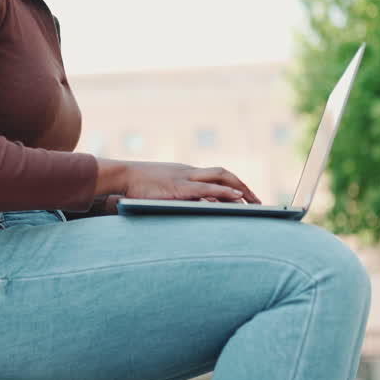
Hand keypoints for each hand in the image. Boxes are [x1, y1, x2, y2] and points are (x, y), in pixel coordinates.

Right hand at [98, 159, 260, 203]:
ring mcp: (185, 179)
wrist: (122, 176)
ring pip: (220, 178)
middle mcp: (189, 172)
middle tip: (258, 202)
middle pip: (224, 174)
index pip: (216, 175)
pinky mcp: (179, 188)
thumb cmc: (137, 186)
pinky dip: (224, 191)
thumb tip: (188, 207)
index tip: (246, 197)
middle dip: (243, 187)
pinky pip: (206, 188)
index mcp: (185, 172)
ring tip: (255, 202)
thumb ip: (175, 195)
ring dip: (240, 189)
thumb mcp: (160, 188)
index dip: (234, 184)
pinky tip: (237, 198)